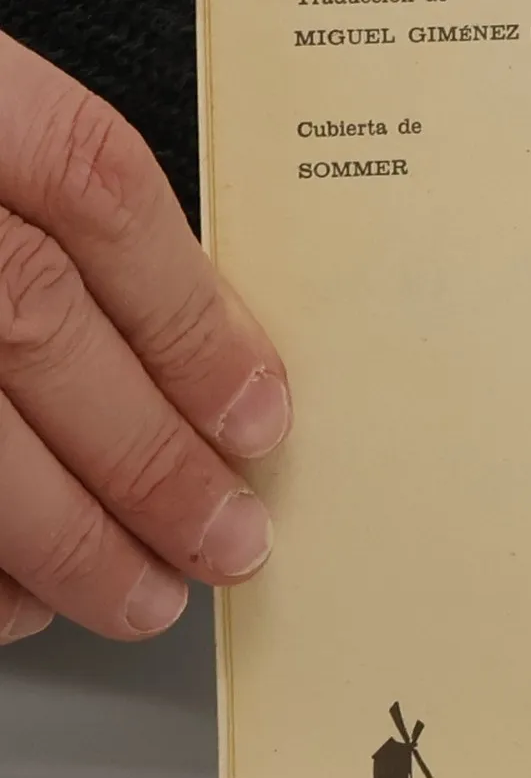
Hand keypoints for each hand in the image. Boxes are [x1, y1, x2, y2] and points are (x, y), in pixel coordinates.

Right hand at [0, 29, 289, 641]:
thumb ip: (55, 202)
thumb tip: (198, 347)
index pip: (91, 182)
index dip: (190, 313)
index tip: (260, 413)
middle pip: (28, 321)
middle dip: (148, 454)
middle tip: (228, 540)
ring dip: (62, 536)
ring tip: (143, 593)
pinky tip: (20, 594)